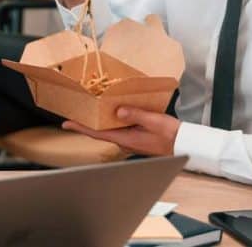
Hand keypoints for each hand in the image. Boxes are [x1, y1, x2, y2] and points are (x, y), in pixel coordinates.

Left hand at [62, 107, 180, 156]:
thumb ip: (135, 115)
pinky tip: (110, 109)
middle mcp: (124, 140)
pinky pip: (119, 126)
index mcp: (126, 139)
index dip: (80, 128)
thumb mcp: (153, 122)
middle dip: (86, 121)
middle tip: (73, 111)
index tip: (66, 123)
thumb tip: (117, 111)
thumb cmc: (171, 135)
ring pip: (109, 128)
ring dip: (98, 119)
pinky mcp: (135, 136)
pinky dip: (111, 118)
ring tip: (88, 107)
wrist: (185, 143)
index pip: (97, 133)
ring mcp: (129, 139)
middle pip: (100, 130)